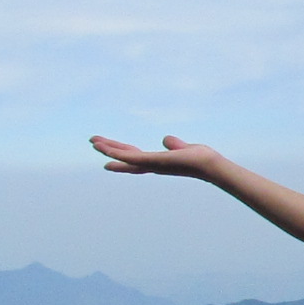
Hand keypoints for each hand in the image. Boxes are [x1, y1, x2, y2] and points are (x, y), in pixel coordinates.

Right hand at [91, 134, 223, 178]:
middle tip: (93, 142)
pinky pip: (130, 157)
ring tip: (94, 142)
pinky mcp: (152, 161)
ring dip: (108, 149)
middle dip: (109, 150)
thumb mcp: (183, 148)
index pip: (135, 156)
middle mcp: (151, 165)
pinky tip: (106, 147)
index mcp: (157, 161)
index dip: (120, 152)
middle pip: (126, 157)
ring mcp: (151, 164)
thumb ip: (174, 144)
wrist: (210, 165)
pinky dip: (117, 153)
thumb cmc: (200, 159)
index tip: (107, 148)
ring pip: (124, 157)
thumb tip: (167, 139)